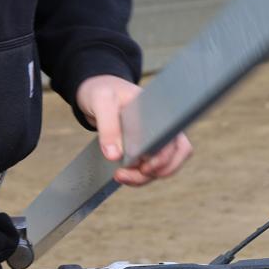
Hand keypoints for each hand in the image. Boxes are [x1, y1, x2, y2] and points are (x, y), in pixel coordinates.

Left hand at [75, 74, 192, 186]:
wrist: (94, 90)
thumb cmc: (102, 91)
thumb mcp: (101, 102)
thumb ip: (108, 126)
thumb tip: (114, 156)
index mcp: (159, 111)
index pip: (174, 138)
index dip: (164, 157)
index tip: (144, 167)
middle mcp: (162, 125)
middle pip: (173, 157)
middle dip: (152, 172)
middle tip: (122, 175)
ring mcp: (155, 137)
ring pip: (162, 166)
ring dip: (144, 178)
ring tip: (119, 176)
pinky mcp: (144, 147)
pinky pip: (150, 167)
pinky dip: (138, 175)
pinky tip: (122, 173)